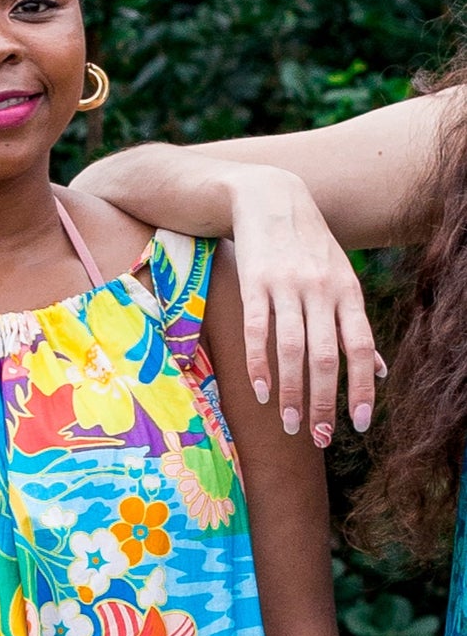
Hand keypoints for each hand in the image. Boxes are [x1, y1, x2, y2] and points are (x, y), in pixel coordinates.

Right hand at [224, 165, 384, 446]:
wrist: (271, 198)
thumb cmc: (308, 248)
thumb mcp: (340, 280)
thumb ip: (355, 326)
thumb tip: (380, 371)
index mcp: (347, 292)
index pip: (359, 347)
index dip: (360, 388)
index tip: (358, 425)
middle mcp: (321, 289)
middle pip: (326, 355)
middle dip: (323, 401)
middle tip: (320, 437)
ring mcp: (287, 286)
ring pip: (292, 349)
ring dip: (290, 393)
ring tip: (288, 425)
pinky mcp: (255, 283)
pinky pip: (257, 331)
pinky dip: (259, 365)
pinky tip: (260, 393)